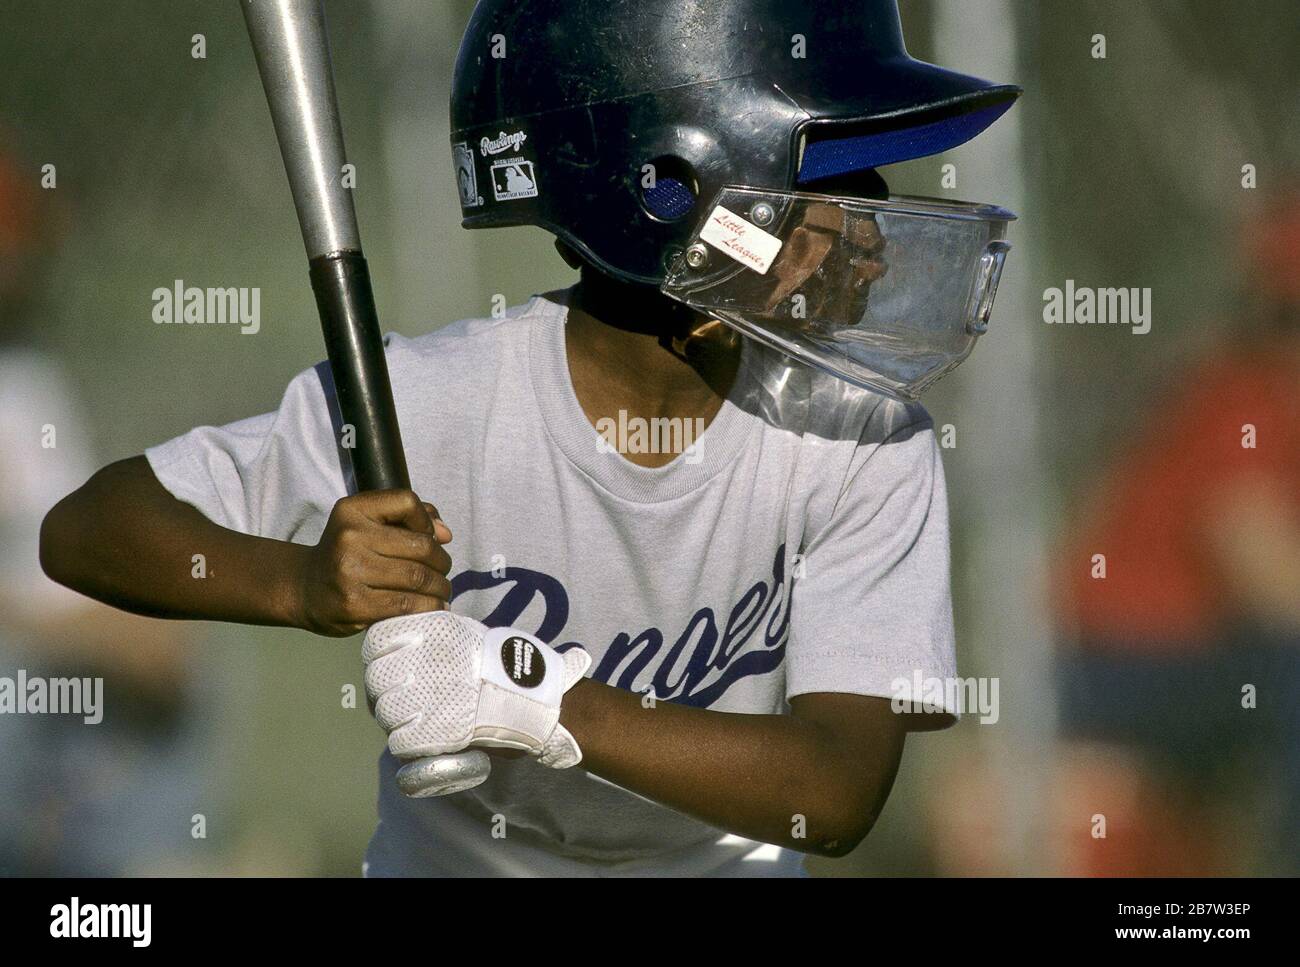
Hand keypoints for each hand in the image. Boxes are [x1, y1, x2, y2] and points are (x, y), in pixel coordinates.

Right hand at [294, 490, 452, 636]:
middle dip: (442, 562)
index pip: (408, 503)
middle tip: (443, 571)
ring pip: (417, 578)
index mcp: (353, 510)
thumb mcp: (367, 523)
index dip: (428, 522)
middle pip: (420, 546)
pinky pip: (405, 604)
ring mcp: (350, 572)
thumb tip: (445, 534)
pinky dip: (428, 606)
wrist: (305, 588)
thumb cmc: (347, 552)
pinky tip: (434, 606)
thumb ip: (408, 518)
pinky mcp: (354, 604)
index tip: (431, 538)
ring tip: (442, 590)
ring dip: (439, 586)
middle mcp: (349, 537)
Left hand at [362, 612, 590, 795]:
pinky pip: (399, 743)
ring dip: (396, 721)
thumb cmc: (500, 667)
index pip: (376, 641)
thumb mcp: (464, 634)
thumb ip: (430, 640)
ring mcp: (426, 696)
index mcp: (431, 631)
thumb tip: (398, 651)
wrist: (536, 698)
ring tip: (420, 720)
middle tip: (406, 700)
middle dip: (385, 693)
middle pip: (375, 680)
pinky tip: (426, 739)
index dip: (378, 658)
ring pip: (384, 713)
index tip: (390, 666)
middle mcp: (423, 659)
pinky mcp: (432, 731)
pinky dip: (409, 746)